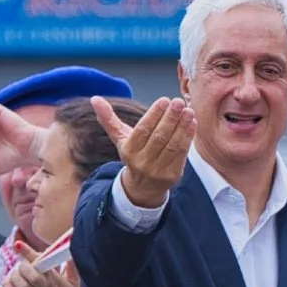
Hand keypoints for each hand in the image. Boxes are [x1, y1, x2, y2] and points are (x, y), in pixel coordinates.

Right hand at [93, 94, 194, 208]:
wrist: (143, 187)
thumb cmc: (133, 154)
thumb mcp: (120, 138)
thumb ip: (109, 119)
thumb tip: (95, 99)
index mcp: (129, 150)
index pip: (143, 130)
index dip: (154, 114)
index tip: (165, 99)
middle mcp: (143, 161)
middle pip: (159, 136)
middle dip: (170, 117)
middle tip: (178, 102)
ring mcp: (158, 170)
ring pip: (172, 144)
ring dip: (182, 126)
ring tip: (188, 110)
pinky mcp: (173, 175)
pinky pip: (182, 153)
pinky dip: (188, 137)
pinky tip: (192, 122)